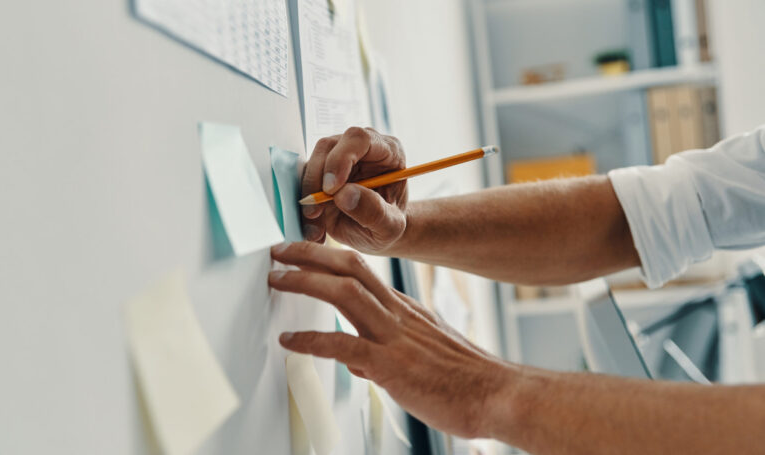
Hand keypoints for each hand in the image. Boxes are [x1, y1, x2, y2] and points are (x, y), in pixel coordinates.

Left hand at [268, 241, 513, 437]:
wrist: (498, 395)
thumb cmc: (466, 379)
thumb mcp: (424, 353)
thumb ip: (388, 350)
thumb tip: (355, 359)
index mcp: (406, 309)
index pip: (361, 271)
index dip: (328, 258)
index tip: (304, 254)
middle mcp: (399, 315)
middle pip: (350, 268)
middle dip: (310, 255)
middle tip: (280, 251)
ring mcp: (395, 337)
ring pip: (344, 293)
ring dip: (305, 281)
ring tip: (277, 279)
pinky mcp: (391, 366)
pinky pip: (343, 346)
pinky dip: (311, 340)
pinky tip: (290, 340)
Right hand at [301, 127, 407, 253]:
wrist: (377, 233)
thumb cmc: (389, 225)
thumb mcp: (390, 226)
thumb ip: (374, 211)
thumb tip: (344, 194)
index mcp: (388, 151)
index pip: (360, 139)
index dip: (341, 159)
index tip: (331, 189)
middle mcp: (360, 148)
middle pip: (328, 147)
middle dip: (316, 180)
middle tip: (315, 212)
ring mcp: (337, 156)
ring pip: (310, 163)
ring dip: (307, 197)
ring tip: (317, 229)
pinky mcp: (320, 171)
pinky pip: (302, 181)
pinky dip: (303, 206)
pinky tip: (314, 229)